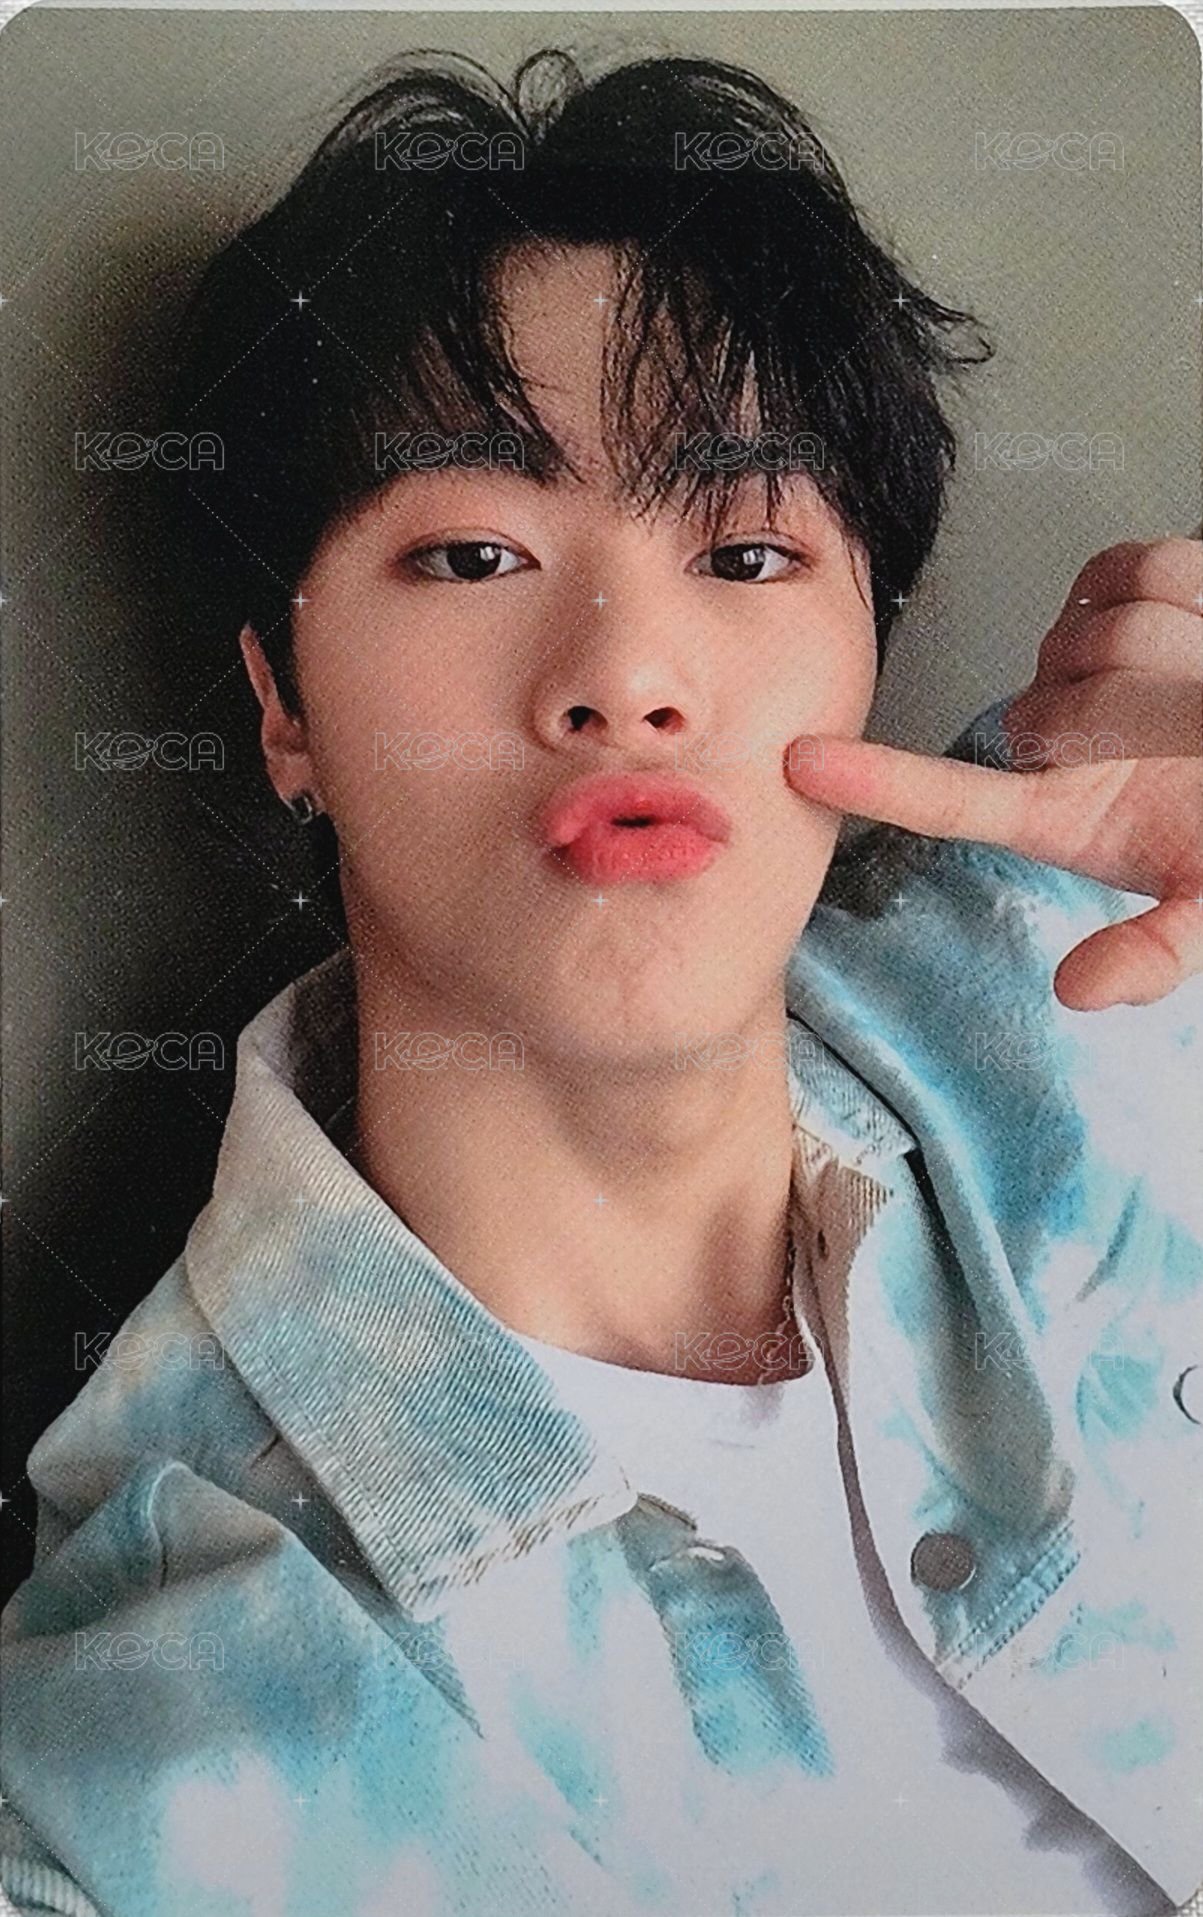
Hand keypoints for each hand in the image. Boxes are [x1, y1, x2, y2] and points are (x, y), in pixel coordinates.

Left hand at [785, 538, 1202, 1010]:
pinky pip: (1133, 568)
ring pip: (1096, 632)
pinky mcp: (1126, 588)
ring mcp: (1086, 658)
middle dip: (1135, 715)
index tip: (801, 766)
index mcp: (1061, 814)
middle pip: (1054, 699)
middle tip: (1194, 738)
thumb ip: (1159, 953)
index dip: (876, 781)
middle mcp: (1060, 735)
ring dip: (1172, 654)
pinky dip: (1179, 586)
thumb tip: (1079, 992)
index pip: (951, 797)